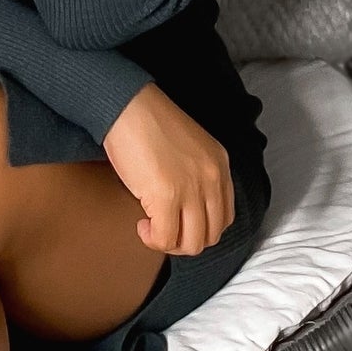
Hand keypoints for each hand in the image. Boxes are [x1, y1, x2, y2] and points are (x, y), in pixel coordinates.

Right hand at [101, 83, 234, 255]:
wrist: (127, 106)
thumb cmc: (148, 122)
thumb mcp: (188, 148)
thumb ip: (195, 174)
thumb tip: (182, 206)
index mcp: (219, 165)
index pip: (224, 216)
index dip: (200, 228)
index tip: (179, 223)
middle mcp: (212, 179)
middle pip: (211, 235)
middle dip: (186, 241)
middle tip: (164, 231)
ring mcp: (192, 189)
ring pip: (192, 243)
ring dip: (170, 244)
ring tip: (152, 229)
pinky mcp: (167, 196)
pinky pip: (165, 238)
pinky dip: (153, 240)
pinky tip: (142, 225)